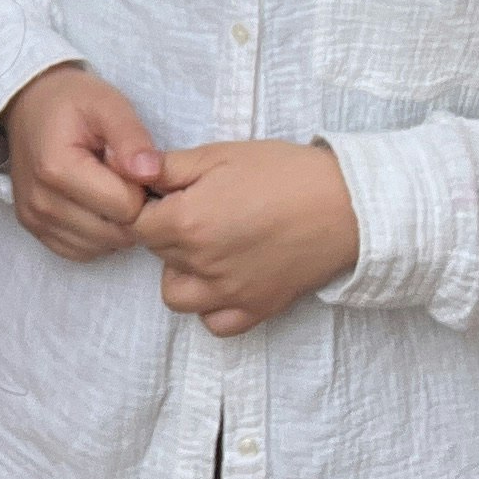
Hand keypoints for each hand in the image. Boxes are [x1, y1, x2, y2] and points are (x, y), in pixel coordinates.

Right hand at [0, 62, 165, 261]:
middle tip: (122, 176)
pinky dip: (96, 235)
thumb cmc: (71, 102)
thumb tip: (151, 174)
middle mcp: (41, 202)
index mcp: (57, 169)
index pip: (126, 207)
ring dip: (114, 224)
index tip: (130, 164)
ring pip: (100, 246)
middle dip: (129, 208)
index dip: (139, 186)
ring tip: (108, 187)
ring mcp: (34, 219)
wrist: (29, 104)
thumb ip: (132, 138)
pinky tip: (94, 204)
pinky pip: (80, 251)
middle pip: (114, 232)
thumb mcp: (107, 104)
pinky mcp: (33, 228)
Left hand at [133, 141, 360, 334]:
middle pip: (157, 254)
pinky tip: (225, 277)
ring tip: (207, 246)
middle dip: (167, 231)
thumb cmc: (284, 173)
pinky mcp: (257, 308)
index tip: (169, 194)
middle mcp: (202, 264)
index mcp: (187, 222)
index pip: (137, 223)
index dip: (149, 204)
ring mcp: (229, 292)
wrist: (346, 203)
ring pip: (176, 295)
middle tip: (198, 208)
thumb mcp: (219, 155)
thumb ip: (167, 167)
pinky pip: (215, 323)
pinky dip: (212, 306)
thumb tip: (132, 172)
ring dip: (182, 272)